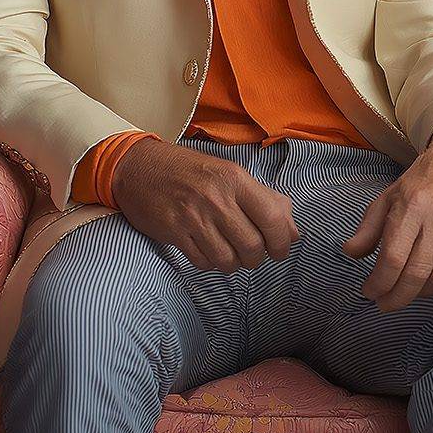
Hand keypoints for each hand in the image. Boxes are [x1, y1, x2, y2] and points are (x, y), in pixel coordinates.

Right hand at [113, 134, 299, 271]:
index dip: (282, 240)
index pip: (272, 217)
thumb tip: (293, 233)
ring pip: (228, 260)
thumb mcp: (231, 174)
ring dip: (235, 264)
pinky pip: (203, 262)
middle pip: (252, 245)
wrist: (139, 168)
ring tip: (233, 254)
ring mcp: (193, 217)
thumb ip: (266, 200)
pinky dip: (211, 263)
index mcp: (235, 179)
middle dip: (258, 258)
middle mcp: (216, 198)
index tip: (281, 249)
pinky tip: (210, 251)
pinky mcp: (173, 233)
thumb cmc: (192, 172)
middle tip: (254, 255)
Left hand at [342, 135, 432, 310]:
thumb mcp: (388, 196)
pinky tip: (426, 284)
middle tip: (383, 303)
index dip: (378, 282)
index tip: (368, 291)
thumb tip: (350, 253)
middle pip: (416, 274)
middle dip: (395, 297)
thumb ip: (368, 227)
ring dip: (418, 294)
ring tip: (405, 292)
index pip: (393, 257)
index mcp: (414, 205)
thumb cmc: (422, 181)